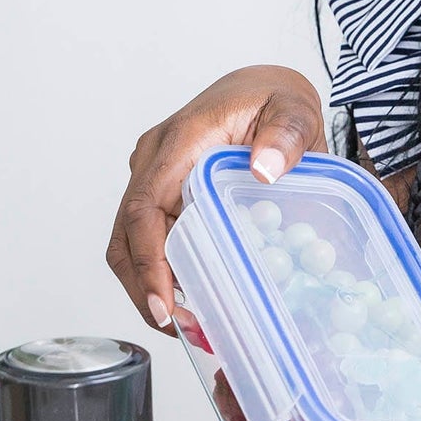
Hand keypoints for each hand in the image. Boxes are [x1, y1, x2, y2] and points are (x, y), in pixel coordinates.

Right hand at [107, 66, 324, 329]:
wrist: (267, 91)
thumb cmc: (277, 100)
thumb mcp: (293, 110)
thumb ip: (286, 135)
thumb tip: (265, 169)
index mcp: (180, 142)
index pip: (145, 209)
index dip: (149, 263)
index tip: (164, 306)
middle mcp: (155, 160)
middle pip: (127, 235)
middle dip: (144, 288)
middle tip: (180, 329)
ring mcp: (155, 177)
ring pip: (132, 243)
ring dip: (150, 287)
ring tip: (187, 326)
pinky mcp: (164, 193)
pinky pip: (152, 239)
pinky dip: (163, 273)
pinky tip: (192, 301)